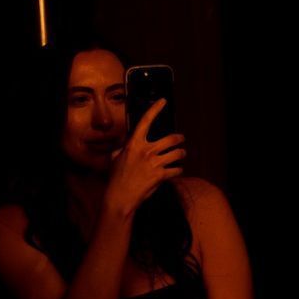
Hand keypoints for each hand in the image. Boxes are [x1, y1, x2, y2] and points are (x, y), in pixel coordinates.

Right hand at [103, 101, 183, 219]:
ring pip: (178, 153)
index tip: (163, 101)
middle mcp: (146, 151)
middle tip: (181, 140)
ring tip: (181, 155)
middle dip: (180, 139)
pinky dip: (178, 170)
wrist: (120, 197)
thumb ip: (123, 149)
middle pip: (172, 138)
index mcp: (134, 144)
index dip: (155, 109)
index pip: (146, 121)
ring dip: (182, 154)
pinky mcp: (161, 175)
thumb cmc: (117, 178)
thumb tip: (126, 145)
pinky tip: (176, 171)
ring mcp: (155, 163)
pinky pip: (177, 169)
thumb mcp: (116, 159)